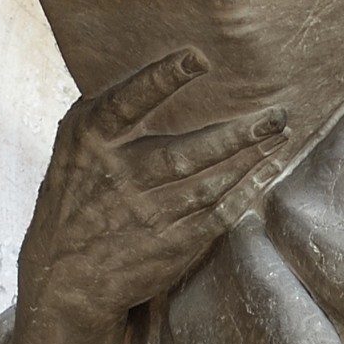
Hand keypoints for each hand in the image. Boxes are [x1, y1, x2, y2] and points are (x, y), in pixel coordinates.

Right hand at [4, 48, 287, 343]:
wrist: (62, 285)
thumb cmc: (74, 207)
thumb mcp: (72, 157)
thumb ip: (108, 119)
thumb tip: (163, 71)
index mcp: (87, 146)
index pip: (125, 103)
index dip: (161, 78)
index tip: (198, 57)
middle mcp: (116, 181)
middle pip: (186, 149)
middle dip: (238, 129)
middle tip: (279, 110)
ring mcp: (144, 217)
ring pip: (209, 181)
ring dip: (251, 155)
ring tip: (282, 131)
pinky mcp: (169, 247)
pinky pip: (218, 214)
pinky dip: (246, 190)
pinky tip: (269, 170)